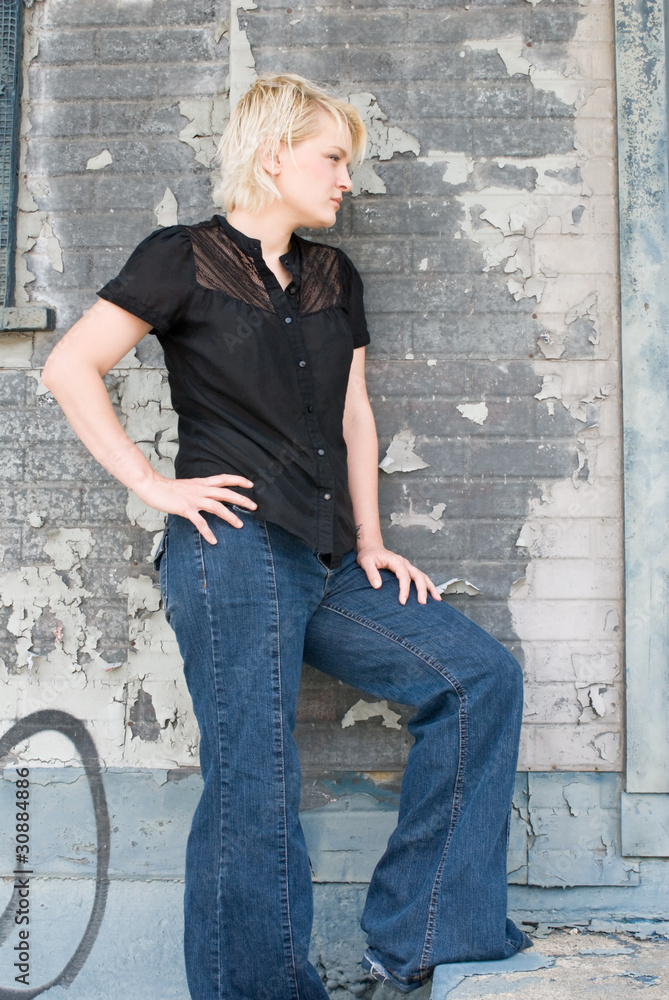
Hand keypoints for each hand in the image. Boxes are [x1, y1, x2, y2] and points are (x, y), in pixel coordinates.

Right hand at [133, 472, 255, 543]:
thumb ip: (200, 489)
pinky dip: (207, 532)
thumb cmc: (169, 488)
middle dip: (242, 499)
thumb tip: (210, 495)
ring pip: (217, 507)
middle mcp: (201, 490)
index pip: (224, 478)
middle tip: (254, 506)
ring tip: (240, 525)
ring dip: (230, 516)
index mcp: (202, 483)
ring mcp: (194, 499)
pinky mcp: (186, 509)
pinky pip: (200, 522)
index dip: (238, 480)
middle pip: (226, 493)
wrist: (153, 486)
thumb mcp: (189, 486)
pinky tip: (213, 541)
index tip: (250, 484)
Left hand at [356, 544, 442, 604]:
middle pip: (418, 576)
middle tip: (422, 603)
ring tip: (437, 600)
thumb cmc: (368, 555)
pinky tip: (432, 595)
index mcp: (396, 561)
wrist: (371, 548)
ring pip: (423, 576)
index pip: (404, 576)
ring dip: (430, 587)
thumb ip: (371, 573)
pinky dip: (427, 586)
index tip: (403, 601)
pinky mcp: (408, 570)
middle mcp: (405, 563)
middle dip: (422, 590)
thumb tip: (377, 586)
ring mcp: (408, 566)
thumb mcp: (365, 562)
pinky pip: (420, 578)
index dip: (404, 589)